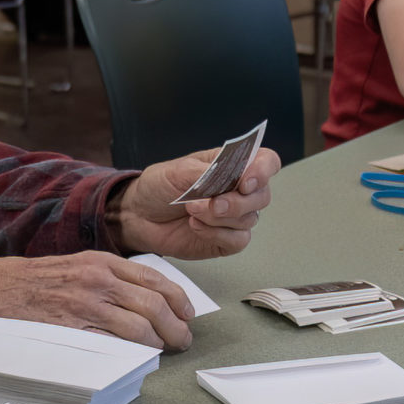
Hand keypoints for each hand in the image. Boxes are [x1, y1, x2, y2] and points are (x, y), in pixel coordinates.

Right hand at [0, 251, 195, 350]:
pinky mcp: (70, 327)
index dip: (179, 300)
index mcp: (101, 262)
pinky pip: (111, 342)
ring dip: (160, 342)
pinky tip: (138, 358)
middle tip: (184, 340)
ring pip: (139, 325)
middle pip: (154, 304)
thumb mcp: (73, 267)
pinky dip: (130, 351)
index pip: (155, 280)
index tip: (188, 314)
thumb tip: (140, 302)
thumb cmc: (28, 282)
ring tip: (167, 352)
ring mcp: (84, 304)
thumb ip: (105, 280)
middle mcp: (98, 279)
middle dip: (176, 326)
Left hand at [114, 145, 282, 260]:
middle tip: (210, 203)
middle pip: (262, 195)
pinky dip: (216, 234)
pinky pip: (238, 240)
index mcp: (233, 165)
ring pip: (249, 219)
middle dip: (236, 202)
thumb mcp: (178, 171)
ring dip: (219, 218)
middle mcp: (238, 190)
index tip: (245, 182)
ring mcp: (234, 217)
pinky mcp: (226, 240)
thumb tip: (231, 177)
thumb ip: (208, 173)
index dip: (263, 171)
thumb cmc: (158, 187)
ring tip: (192, 211)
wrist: (137, 215)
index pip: (266, 162)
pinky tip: (196, 226)